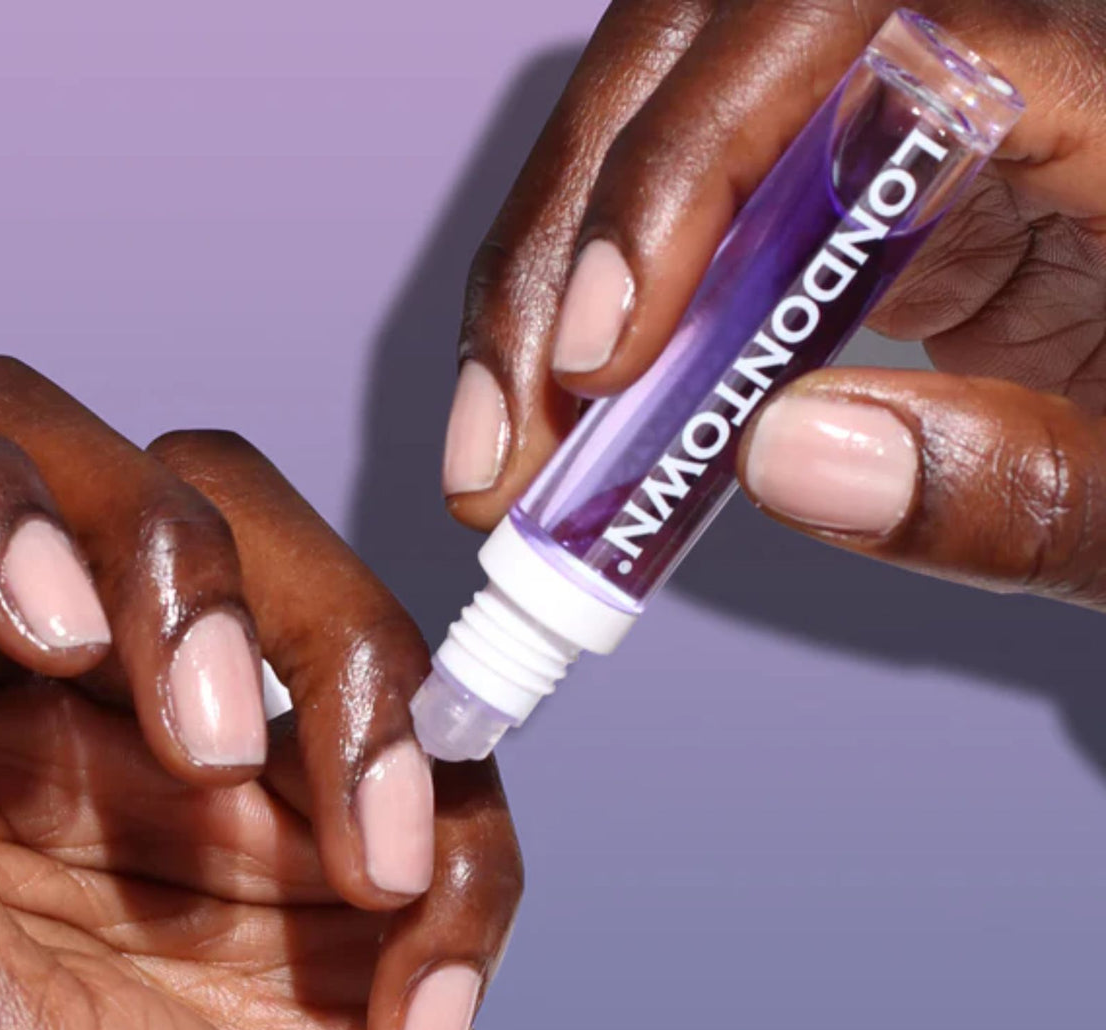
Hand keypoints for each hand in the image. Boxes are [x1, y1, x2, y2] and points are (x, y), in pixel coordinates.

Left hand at [0, 358, 568, 1029]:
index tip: (59, 616)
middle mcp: (6, 758)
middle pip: (69, 469)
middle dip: (180, 575)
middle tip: (224, 751)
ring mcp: (176, 771)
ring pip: (265, 555)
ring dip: (351, 707)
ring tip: (368, 886)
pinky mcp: (320, 802)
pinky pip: (399, 701)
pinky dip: (441, 832)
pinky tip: (415, 1006)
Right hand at [439, 0, 1105, 612]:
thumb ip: (1020, 485)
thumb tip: (786, 462)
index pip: (855, 25)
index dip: (693, 167)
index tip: (603, 348)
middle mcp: (996, 55)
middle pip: (715, 45)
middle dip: (576, 239)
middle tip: (506, 435)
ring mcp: (919, 114)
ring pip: (677, 109)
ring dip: (557, 275)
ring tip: (507, 446)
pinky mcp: (872, 183)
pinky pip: (704, 199)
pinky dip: (613, 306)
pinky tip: (571, 411)